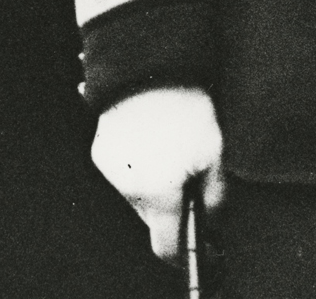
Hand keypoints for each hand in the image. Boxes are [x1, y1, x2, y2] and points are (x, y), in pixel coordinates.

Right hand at [91, 85, 224, 260]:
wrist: (150, 64)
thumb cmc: (186, 106)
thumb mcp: (214, 151)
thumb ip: (215, 196)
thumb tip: (213, 222)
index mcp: (156, 194)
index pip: (165, 246)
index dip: (183, 252)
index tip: (196, 245)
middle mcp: (128, 189)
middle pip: (152, 219)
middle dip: (171, 208)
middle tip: (190, 176)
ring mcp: (110, 171)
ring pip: (137, 196)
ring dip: (154, 185)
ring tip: (171, 146)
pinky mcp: (100, 152)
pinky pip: (124, 173)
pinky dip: (139, 165)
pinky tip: (153, 137)